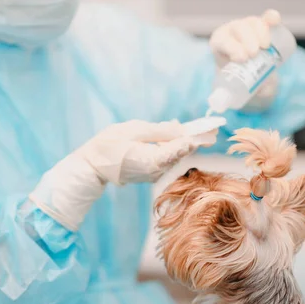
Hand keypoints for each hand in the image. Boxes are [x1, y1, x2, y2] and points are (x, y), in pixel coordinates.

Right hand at [78, 120, 215, 184]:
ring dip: (181, 144)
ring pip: (173, 156)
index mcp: (155, 159)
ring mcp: (153, 175)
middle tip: (212, 130)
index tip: (214, 130)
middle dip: (194, 139)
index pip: (182, 146)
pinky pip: (164, 160)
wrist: (91, 167)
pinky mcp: (149, 175)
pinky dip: (170, 149)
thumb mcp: (133, 130)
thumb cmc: (108, 145)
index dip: (198, 136)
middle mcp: (157, 170)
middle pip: (181, 152)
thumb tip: (180, 128)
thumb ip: (159, 130)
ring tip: (195, 131)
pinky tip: (173, 139)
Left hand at [210, 9, 281, 111]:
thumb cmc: (239, 79)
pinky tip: (274, 22)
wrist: (249, 73)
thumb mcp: (238, 87)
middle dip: (246, 40)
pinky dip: (271, 18)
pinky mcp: (262, 24)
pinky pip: (267, 18)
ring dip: (260, 32)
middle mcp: (231, 32)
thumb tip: (262, 89)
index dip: (231, 47)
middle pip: (238, 29)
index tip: (241, 59)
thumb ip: (249, 91)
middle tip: (254, 55)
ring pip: (252, 23)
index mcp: (219, 44)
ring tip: (266, 47)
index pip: (222, 41)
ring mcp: (247, 26)